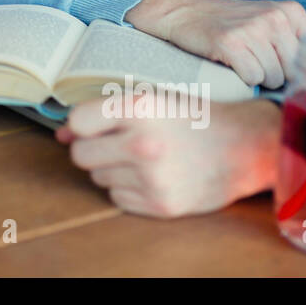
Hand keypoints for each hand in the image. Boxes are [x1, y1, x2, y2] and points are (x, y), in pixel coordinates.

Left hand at [56, 97, 280, 217]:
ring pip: (98, 178)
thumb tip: (61, 136)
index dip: (82, 125)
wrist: (244, 147)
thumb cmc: (194, 118)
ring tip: (144, 158)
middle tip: (117, 144)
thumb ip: (104, 113)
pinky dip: (128, 189)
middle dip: (93, 150)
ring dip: (113, 169)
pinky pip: (117, 198)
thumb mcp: (152, 100)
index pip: (77, 121)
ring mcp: (152, 177)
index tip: (94, 126)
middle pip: (81, 156)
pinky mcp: (161, 204)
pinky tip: (152, 176)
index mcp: (140, 107)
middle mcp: (143, 143)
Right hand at [125, 0, 305, 88]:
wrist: (188, 11)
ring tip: (243, 58)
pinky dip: (242, 76)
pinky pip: (253, 78)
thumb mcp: (270, 20)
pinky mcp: (232, 44)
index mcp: (290, 11)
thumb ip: (296, 41)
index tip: (279, 60)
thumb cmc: (232, 22)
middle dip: (277, 73)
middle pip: (294, 69)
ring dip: (258, 75)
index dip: (296, 66)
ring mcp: (253, 29)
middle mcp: (274, 17)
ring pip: (274, 77)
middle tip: (257, 59)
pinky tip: (232, 61)